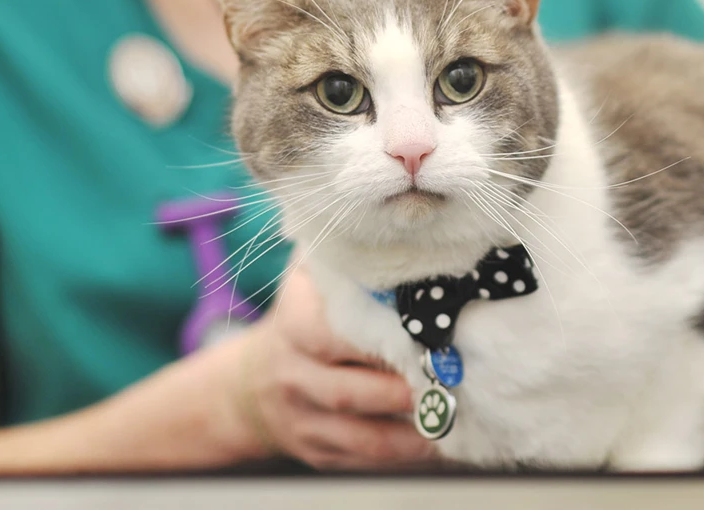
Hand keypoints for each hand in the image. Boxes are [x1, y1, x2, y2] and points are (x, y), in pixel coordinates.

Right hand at [236, 264, 438, 469]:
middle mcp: (294, 376)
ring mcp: (303, 419)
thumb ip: (348, 261)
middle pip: (350, 392)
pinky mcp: (317, 451)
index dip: (379, 341)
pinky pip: (362, 461)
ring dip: (409, 434)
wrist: (256, 379)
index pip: (333, 336)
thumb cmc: (304, 316)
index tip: (423, 338)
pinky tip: (433, 442)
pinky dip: (400, 456)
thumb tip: (407, 243)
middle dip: (402, 392)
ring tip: (447, 418)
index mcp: (294, 326)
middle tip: (447, 381)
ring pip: (360, 436)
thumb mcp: (312, 279)